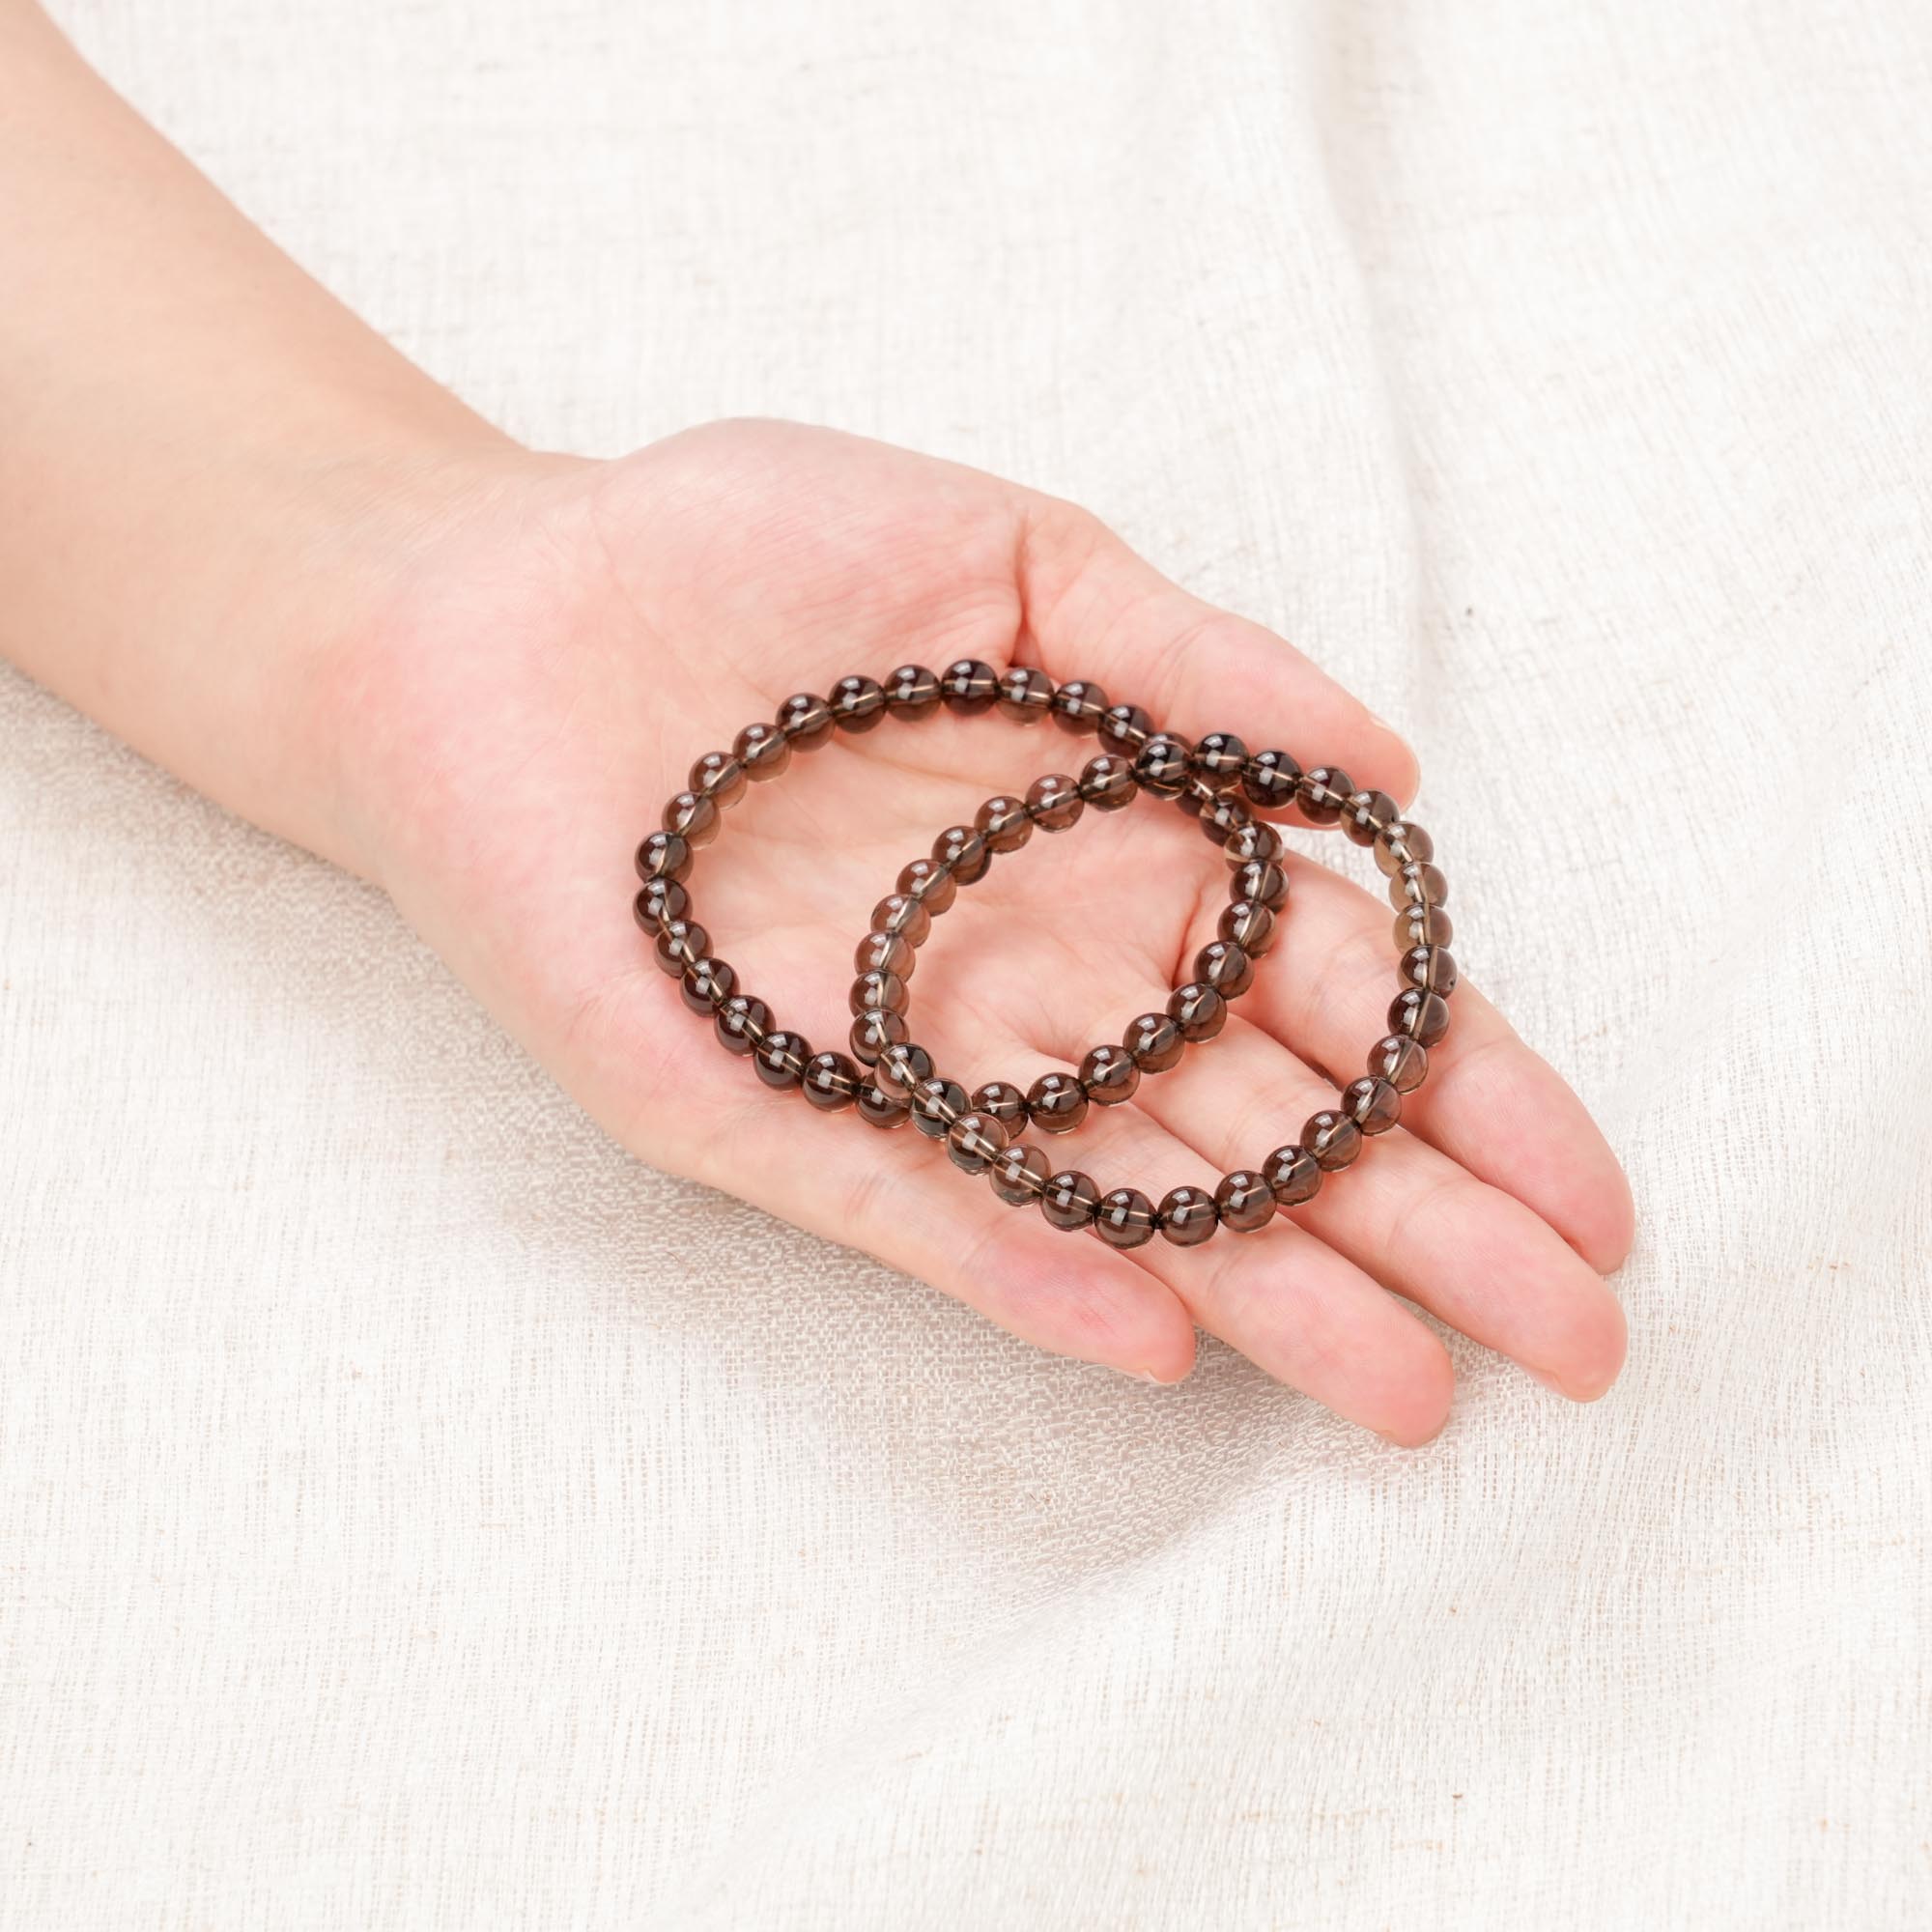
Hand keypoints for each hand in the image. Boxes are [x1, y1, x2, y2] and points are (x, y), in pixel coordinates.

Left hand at [327, 419, 1631, 1441]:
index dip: (1467, 1085)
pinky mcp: (767, 1108)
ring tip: (1415, 1389)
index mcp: (1116, 851)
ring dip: (1268, 1289)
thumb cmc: (740, 552)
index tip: (1592, 1192)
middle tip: (1572, 1344)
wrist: (492, 609)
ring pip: (1123, 1195)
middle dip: (1422, 1228)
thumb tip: (1389, 761)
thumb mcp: (1007, 558)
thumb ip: (1193, 659)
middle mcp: (1037, 976)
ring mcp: (910, 1057)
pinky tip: (1160, 1340)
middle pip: (1260, 1122)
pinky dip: (1034, 1272)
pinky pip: (920, 1207)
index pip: (1328, 995)